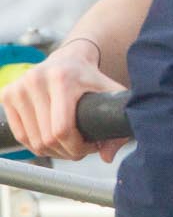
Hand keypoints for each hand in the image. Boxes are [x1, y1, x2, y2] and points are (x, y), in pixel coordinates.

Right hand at [1, 41, 125, 162]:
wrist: (68, 59)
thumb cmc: (91, 78)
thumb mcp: (112, 95)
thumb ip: (118, 123)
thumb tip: (107, 157)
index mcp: (62, 79)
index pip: (62, 129)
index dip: (77, 146)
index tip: (91, 146)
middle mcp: (36, 80)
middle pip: (47, 138)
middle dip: (67, 151)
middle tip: (81, 148)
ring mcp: (18, 88)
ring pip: (32, 141)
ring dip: (52, 151)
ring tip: (69, 145)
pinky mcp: (7, 95)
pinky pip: (20, 135)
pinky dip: (36, 145)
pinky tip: (52, 142)